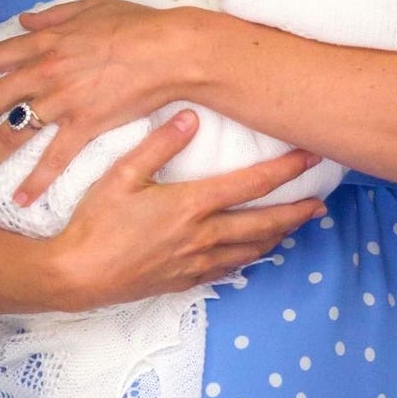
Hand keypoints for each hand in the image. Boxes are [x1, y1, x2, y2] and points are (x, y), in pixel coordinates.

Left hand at [0, 0, 181, 195]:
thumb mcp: (89, 7)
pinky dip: (35, 181)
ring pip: (12, 133)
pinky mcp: (84, 126)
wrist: (168, 50)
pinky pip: (52, 159)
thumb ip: (53, 15)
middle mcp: (43, 73)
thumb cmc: (136, 24)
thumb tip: (25, 21)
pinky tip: (21, 199)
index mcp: (43, 43)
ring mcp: (62, 102)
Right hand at [56, 110, 327, 308]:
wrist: (76, 275)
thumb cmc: (95, 223)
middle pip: (264, 223)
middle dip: (296, 212)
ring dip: (278, 237)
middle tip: (321, 204)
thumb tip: (191, 116)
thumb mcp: (121, 175)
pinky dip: (249, 260)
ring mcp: (196, 262)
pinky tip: (255, 256)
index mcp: (191, 205)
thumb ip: (159, 144)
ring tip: (296, 227)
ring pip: (251, 250)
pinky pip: (228, 271)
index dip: (286, 170)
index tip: (311, 157)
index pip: (252, 184)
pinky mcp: (184, 281)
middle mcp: (202, 236)